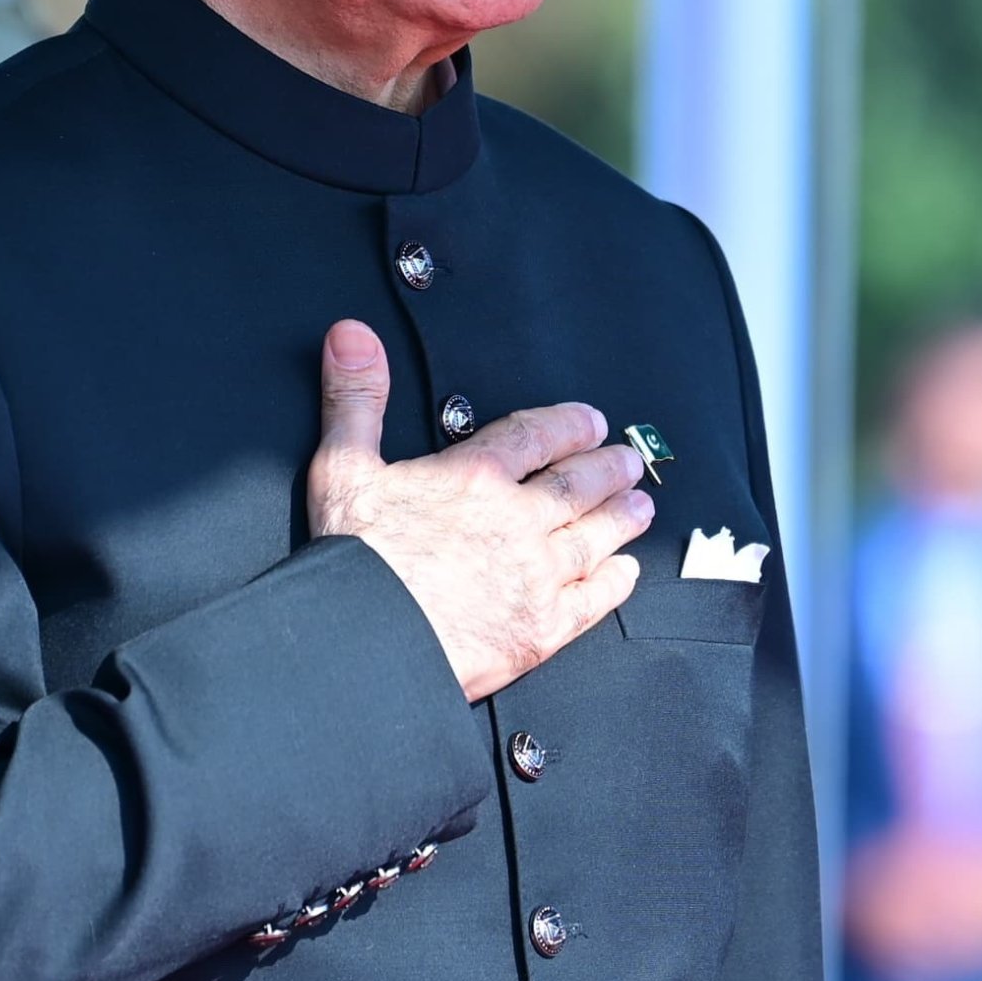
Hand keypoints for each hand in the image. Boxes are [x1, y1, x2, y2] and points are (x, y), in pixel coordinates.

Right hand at [304, 321, 649, 702]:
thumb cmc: (354, 563)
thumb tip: (353, 337)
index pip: (536, 436)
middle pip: (578, 484)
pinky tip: (626, 572)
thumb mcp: (341, 466)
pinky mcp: (542, 628)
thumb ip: (356, 399)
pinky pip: (594, 600)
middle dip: (609, 468)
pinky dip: (616, 583)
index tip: (590, 421)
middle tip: (629, 460)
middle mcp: (517, 521)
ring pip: (596, 536)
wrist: (365, 642)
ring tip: (640, 505)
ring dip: (622, 517)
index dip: (569, 425)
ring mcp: (537, 575)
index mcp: (474, 477)